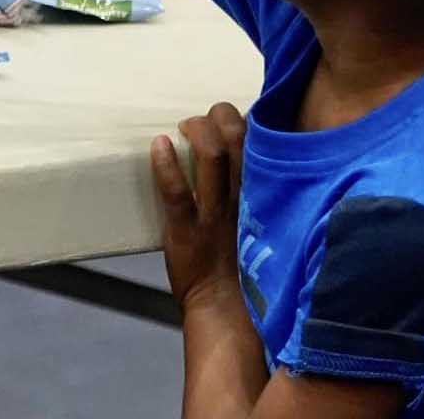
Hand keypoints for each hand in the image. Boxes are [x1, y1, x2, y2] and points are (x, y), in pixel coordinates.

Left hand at [151, 102, 247, 312]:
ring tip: (184, 127)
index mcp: (264, 193)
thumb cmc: (245, 264)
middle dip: (220, 115)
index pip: (263, 140)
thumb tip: (244, 159)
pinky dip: (165, 163)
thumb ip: (258, 191)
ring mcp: (216, 212)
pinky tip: (159, 145)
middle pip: (239, 136)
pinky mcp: (188, 229)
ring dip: (197, 130)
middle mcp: (245, 196)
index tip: (232, 118)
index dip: (247, 119)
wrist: (227, 308)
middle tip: (204, 120)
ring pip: (212, 154)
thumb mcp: (264, 221)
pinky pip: (177, 190)